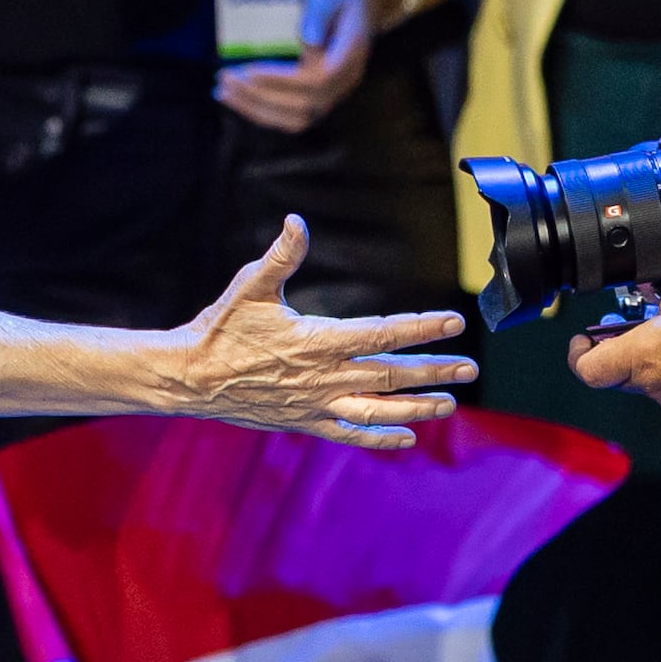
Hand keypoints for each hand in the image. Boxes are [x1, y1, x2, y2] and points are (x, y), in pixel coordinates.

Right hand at [152, 216, 477, 448]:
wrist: (189, 378)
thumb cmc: (219, 328)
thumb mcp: (249, 286)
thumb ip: (280, 257)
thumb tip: (297, 222)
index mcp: (318, 339)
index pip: (383, 334)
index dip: (421, 328)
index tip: (454, 322)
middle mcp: (325, 375)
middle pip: (392, 374)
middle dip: (435, 369)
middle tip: (470, 367)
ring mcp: (317, 403)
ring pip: (380, 408)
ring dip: (418, 407)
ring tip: (449, 403)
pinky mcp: (306, 422)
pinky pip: (351, 433)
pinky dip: (381, 438)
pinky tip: (406, 439)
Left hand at [218, 0, 375, 133]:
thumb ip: (320, 10)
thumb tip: (307, 39)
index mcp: (351, 52)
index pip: (319, 79)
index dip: (282, 80)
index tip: (248, 70)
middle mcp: (345, 79)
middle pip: (304, 105)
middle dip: (259, 96)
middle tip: (223, 79)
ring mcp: (335, 92)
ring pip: (297, 118)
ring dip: (257, 109)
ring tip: (223, 93)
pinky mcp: (321, 96)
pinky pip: (293, 115)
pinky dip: (263, 111)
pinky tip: (238, 98)